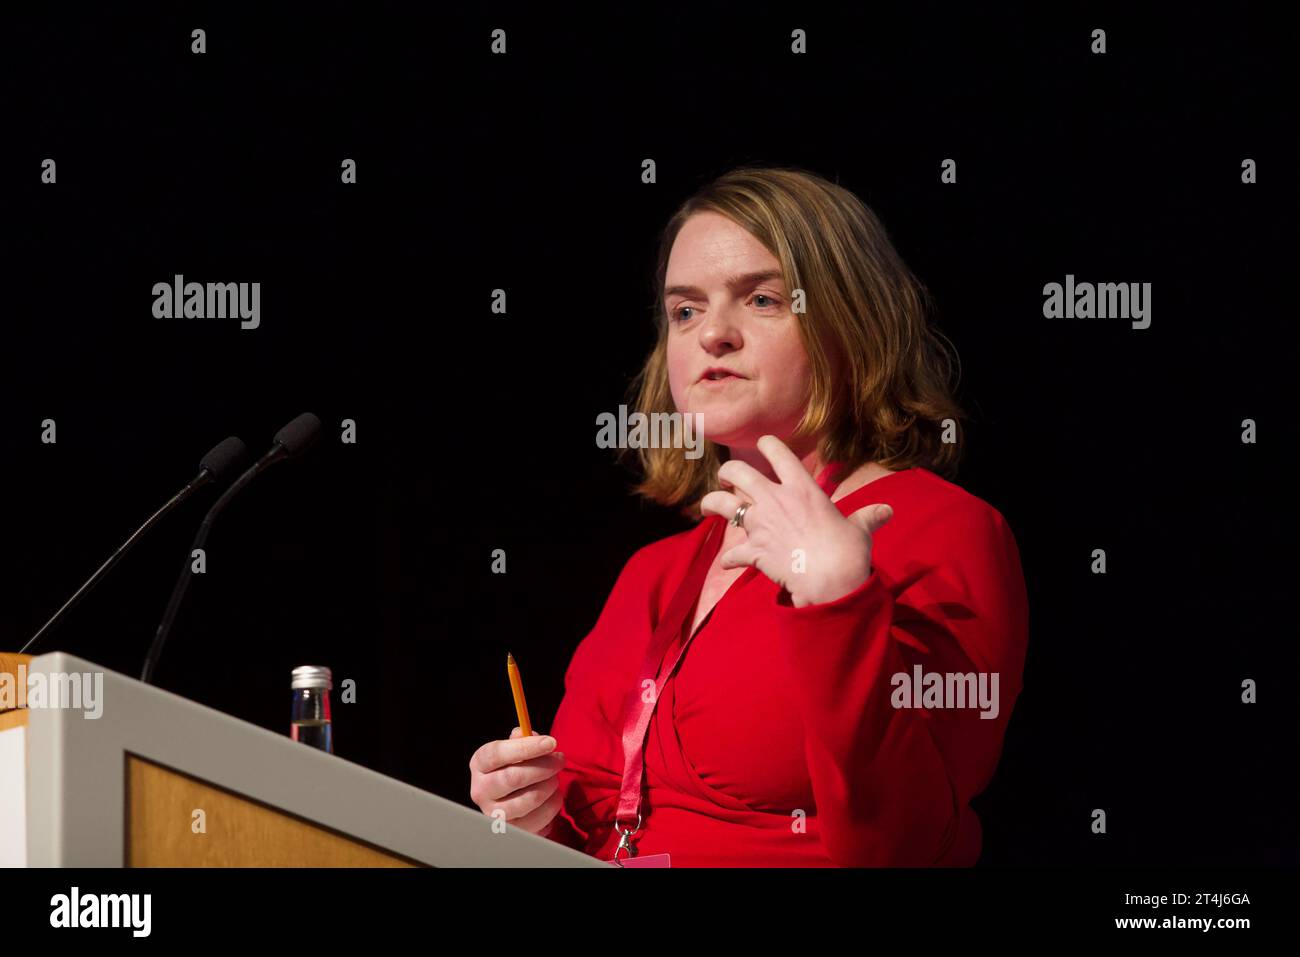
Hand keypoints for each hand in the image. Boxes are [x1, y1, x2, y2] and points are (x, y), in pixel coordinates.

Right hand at [468, 726, 566, 834]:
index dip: (527, 747)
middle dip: (544, 766)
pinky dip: (553, 804)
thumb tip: (532, 736)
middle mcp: (481, 790)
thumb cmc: (515, 768)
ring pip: (531, 798)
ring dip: (551, 785)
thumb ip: (522, 739)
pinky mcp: (512, 831)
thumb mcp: (515, 750)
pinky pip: (540, 818)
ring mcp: (494, 814)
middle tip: (560, 760)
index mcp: (480, 764)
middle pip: (514, 777)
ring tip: (554, 778)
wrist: (513, 800)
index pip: (498, 753)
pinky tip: (552, 796)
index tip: (551, 742)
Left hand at [699, 435, 894, 607]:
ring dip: (711, 503)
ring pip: (722, 504)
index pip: (778, 453)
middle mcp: (775, 500)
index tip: (763, 445)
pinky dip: (728, 559)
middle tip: (728, 479)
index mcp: (802, 488)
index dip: (767, 444)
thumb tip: (887, 512)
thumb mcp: (860, 530)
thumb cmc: (848, 552)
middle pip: (738, 472)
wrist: (831, 581)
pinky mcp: (753, 551)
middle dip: (728, 472)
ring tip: (707, 506)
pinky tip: (726, 563)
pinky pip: (731, 553)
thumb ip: (868, 517)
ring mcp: (760, 525)